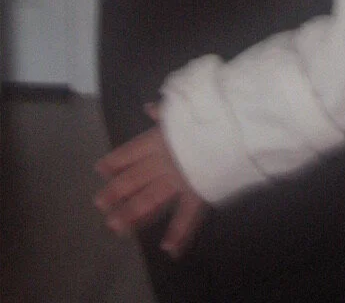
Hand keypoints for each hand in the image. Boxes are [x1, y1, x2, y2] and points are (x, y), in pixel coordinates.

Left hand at [94, 105, 206, 256]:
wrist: (233, 126)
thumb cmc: (209, 112)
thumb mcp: (184, 105)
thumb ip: (165, 112)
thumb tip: (149, 109)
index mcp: (159, 139)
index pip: (131, 152)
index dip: (116, 161)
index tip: (100, 170)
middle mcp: (163, 161)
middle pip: (134, 178)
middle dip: (116, 191)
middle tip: (99, 205)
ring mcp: (178, 179)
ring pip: (149, 200)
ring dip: (132, 215)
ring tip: (116, 227)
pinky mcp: (197, 192)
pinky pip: (186, 215)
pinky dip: (179, 233)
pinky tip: (168, 249)